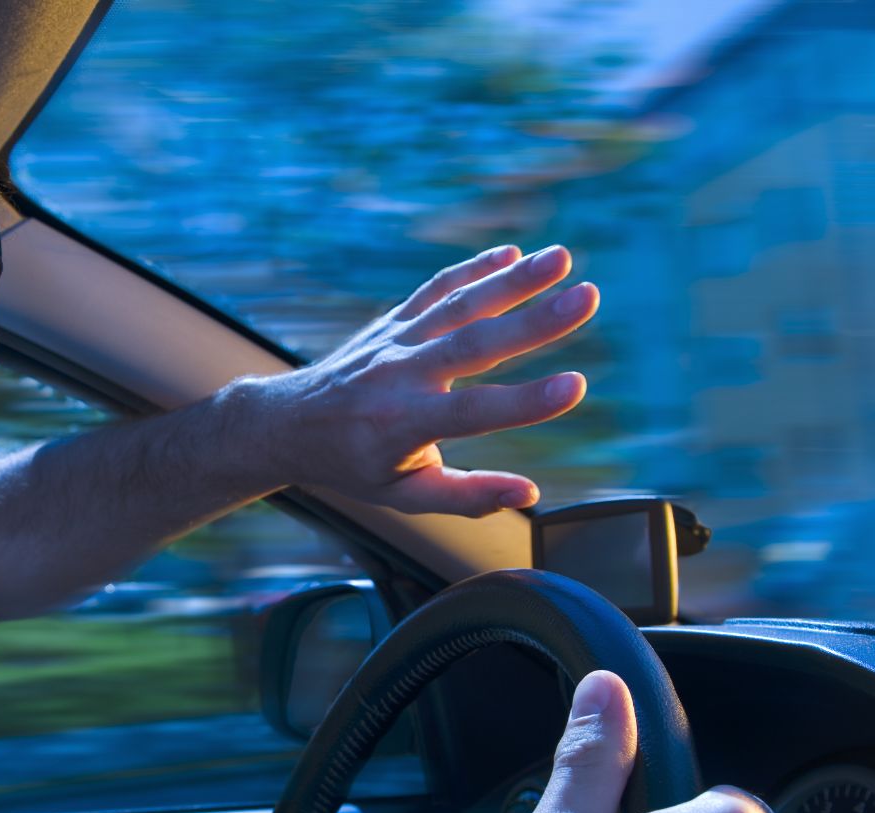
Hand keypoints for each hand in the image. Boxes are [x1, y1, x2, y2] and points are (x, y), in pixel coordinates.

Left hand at [246, 244, 597, 516]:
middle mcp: (399, 376)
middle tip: (587, 297)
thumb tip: (530, 494)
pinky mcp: (394, 322)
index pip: (473, 412)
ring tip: (562, 258)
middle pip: (474, 344)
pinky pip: (436, 291)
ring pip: (458, 305)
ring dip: (512, 280)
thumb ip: (467, 496)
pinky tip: (511, 253)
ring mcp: (395, 341)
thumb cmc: (353, 466)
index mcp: (402, 425)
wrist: (287, 423)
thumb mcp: (403, 497)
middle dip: (533, 321)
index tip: (577, 386)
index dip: (526, 402)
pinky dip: (471, 270)